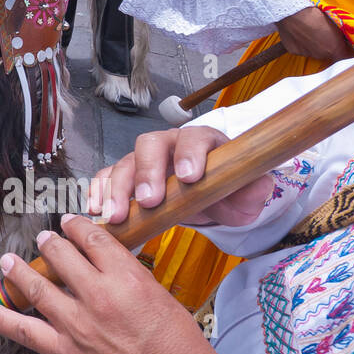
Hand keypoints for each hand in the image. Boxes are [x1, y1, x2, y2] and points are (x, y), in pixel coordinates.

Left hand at [0, 215, 225, 353]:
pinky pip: (22, 329)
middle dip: (50, 243)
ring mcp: (77, 324)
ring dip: (19, 269)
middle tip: (44, 239)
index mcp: (126, 278)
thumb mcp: (159, 295)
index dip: (77, 225)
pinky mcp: (65, 351)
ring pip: (36, 286)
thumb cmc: (178, 347)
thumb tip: (104, 259)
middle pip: (61, 255)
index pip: (92, 238)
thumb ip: (127, 274)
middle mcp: (98, 296)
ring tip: (9, 260)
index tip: (71, 222)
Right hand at [89, 125, 273, 227]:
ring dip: (118, 189)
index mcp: (200, 141)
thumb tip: (256, 185)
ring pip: (125, 162)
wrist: (210, 195)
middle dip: (147, 172)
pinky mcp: (127, 175)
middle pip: (150, 144)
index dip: (190, 154)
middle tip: (148, 200)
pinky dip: (99, 192)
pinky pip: (107, 177)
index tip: (189, 177)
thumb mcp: (246, 193)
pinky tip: (97, 210)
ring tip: (116, 216)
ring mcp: (144, 159)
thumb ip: (254, 189)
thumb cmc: (226, 188)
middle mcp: (168, 144)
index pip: (193, 138)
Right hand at [276, 5, 353, 62]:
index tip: (345, 46)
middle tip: (325, 35)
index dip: (346, 51)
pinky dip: (303, 44)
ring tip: (311, 33)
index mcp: (335, 49)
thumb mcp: (335, 23)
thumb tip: (346, 40)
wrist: (292, 13)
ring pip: (315, 53)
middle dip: (329, 47)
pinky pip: (302, 50)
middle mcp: (321, 55)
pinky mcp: (294, 51)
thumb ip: (342, 36)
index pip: (346, 57)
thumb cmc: (315, 14)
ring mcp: (307, 54)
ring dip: (315, 46)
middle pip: (329, 55)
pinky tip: (301, 34)